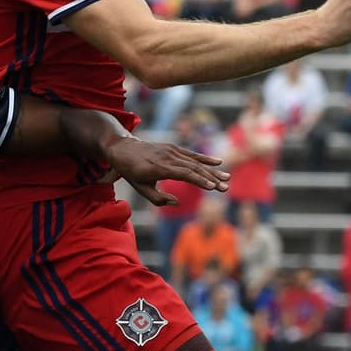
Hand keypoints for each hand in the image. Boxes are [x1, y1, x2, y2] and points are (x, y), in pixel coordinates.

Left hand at [102, 136, 229, 204]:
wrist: (124, 148)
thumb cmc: (132, 172)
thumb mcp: (140, 188)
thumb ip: (158, 199)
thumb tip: (177, 202)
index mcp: (160, 168)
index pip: (184, 174)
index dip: (199, 180)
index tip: (212, 187)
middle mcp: (168, 157)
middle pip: (194, 168)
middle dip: (211, 178)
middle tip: (225, 187)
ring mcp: (172, 151)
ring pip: (195, 162)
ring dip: (212, 170)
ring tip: (227, 178)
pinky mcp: (173, 148)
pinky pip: (191, 154)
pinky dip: (205, 158)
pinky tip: (218, 162)